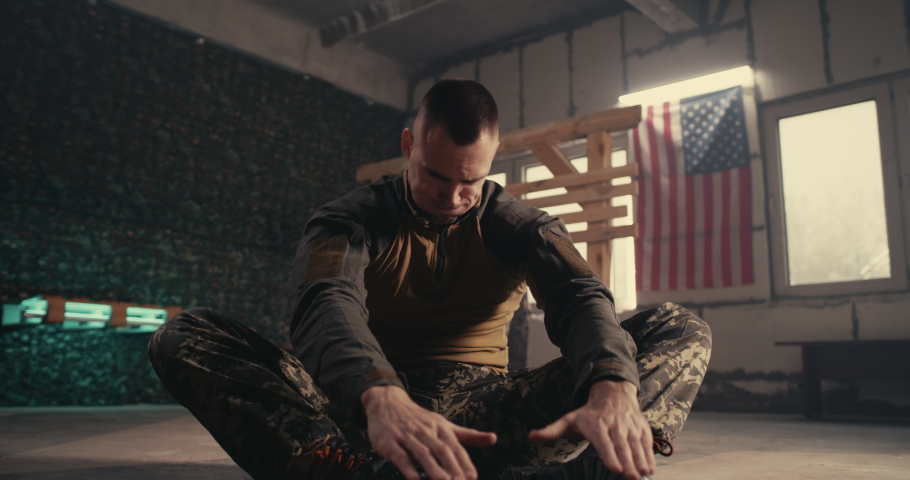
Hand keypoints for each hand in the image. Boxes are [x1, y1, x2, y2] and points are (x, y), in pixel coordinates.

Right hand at [361, 385, 496, 479]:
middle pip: (441, 450)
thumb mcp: (444, 424)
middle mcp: (426, 431)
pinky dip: (408, 468)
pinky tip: (414, 479)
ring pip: (423, 453)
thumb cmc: (419, 419)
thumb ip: (468, 435)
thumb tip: (493, 439)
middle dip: (452, 468)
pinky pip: (400, 456)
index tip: (472, 477)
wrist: (386, 402)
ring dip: (433, 469)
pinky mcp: (389, 442)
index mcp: (441, 428)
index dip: (464, 462)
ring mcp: (407, 436)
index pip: (455, 447)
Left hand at [528, 380, 654, 479]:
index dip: (609, 454)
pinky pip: (646, 441)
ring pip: (635, 444)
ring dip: (640, 460)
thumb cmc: (588, 413)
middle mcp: (614, 425)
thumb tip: (531, 437)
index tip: (614, 469)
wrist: (613, 394)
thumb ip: (552, 431)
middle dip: (627, 462)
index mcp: (596, 424)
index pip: (603, 441)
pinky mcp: (641, 427)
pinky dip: (648, 454)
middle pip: (621, 445)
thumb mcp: (569, 419)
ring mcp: (629, 426)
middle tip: (630, 478)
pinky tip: (649, 468)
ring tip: (642, 475)